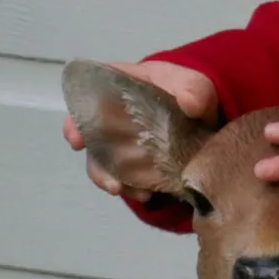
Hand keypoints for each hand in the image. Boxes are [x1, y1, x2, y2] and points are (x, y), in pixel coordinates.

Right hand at [63, 61, 218, 196]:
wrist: (202, 115)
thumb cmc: (188, 91)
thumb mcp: (193, 83)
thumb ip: (194, 89)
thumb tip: (191, 104)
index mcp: (119, 89)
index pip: (86, 102)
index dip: (75, 121)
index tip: (76, 140)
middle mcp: (113, 119)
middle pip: (90, 141)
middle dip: (95, 163)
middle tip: (110, 182)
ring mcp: (123, 143)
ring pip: (106, 165)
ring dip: (112, 181)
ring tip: (129, 192)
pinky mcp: (137, 163)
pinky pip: (127, 178)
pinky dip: (133, 188)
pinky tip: (146, 194)